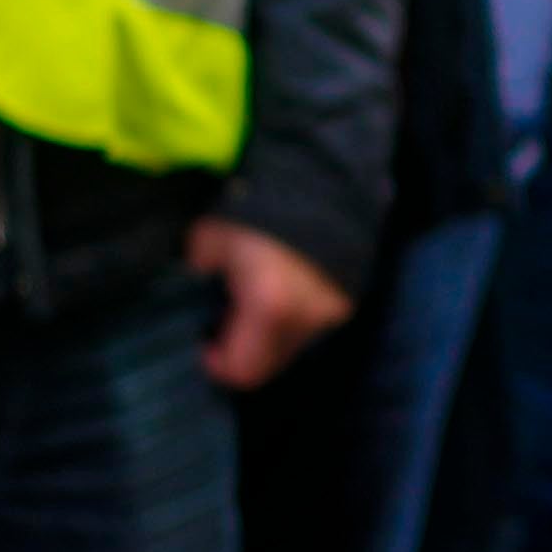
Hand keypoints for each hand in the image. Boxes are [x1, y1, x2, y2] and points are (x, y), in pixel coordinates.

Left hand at [188, 220, 353, 390]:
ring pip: (293, 344)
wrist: (327, 182)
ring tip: (255, 300)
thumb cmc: (260, 210)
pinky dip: (292, 317)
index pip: (243, 369)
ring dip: (270, 334)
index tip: (204, 342)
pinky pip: (312, 323)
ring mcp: (333, 311)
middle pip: (272, 364)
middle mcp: (307, 321)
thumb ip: (202, 265)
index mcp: (269, 310)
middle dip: (245, 350)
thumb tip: (203, 272)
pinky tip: (283, 287)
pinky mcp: (348, 297)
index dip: (218, 364)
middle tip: (226, 320)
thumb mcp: (211, 235)